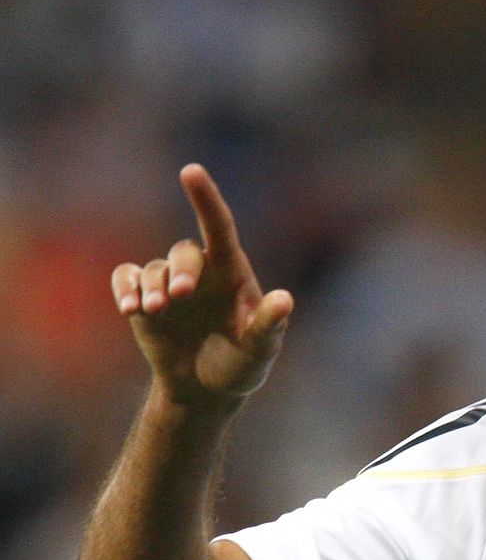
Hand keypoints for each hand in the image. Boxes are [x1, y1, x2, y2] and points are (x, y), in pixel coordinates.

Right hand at [111, 164, 292, 407]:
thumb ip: (269, 325)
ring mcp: (168, 283)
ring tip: (152, 311)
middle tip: (179, 296)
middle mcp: (199, 271)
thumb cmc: (241, 365)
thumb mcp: (260, 350)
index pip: (219, 226)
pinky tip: (130, 309)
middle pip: (184, 252)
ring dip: (151, 287)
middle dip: (180, 270)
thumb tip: (285, 300)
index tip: (191, 170)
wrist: (205, 388)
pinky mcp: (142, 298)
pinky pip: (126, 279)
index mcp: (231, 272)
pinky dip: (125, 289)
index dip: (205, 198)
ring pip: (154, 269)